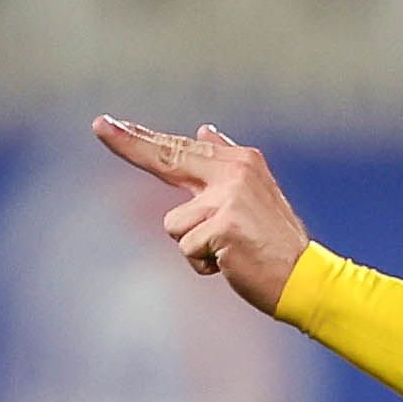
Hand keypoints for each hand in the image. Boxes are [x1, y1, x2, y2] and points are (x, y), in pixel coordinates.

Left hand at [95, 118, 306, 313]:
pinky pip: (187, 249)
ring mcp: (228, 197)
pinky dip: (203, 264)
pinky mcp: (223, 226)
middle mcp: (233, 171)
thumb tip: (203, 131)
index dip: (140, 138)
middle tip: (98, 124)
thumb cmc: (272, 242)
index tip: (106, 124)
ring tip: (226, 252)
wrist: (304, 277)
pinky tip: (230, 263)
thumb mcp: (253, 193)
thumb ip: (225, 161)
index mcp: (239, 161)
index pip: (179, 148)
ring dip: (193, 247)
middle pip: (167, 158)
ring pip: (174, 225)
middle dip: (129, 144)